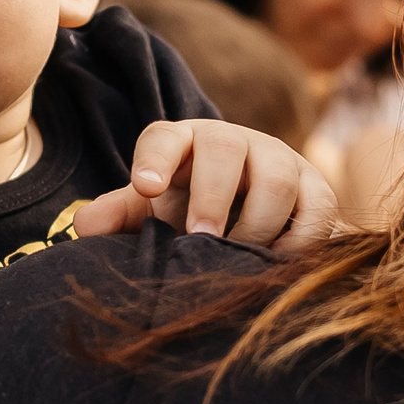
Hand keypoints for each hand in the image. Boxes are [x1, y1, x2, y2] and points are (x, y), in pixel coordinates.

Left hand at [75, 119, 339, 250]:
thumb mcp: (150, 214)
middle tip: (201, 239)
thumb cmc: (188, 211)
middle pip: (226, 150)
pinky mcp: (317, 189)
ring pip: (276, 180)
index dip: (155, 158)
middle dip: (212, 196)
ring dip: (255, 225)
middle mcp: (234, 143)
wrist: (252, 217)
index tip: (146, 187)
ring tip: (237, 260)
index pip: (164, 137)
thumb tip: (85, 226)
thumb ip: (119, 217)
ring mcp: (280, 161)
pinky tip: (276, 265)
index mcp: (183, 144)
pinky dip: (298, 241)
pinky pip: (317, 210)